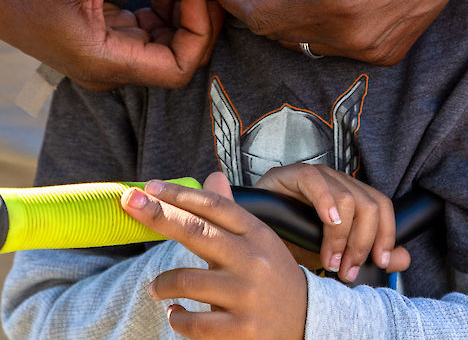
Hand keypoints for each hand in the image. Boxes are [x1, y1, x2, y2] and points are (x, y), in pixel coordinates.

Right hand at [0, 0, 222, 88]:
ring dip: (179, 4)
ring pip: (163, 37)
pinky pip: (145, 23)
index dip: (200, 32)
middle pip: (176, 53)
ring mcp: (104, 46)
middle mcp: (108, 61)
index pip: (177, 67)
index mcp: (104, 59)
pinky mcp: (99, 28)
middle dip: (195, 15)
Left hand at [121, 174, 306, 339]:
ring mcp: (246, 295)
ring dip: (162, 284)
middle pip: (196, 232)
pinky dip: (177, 319)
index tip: (151, 186)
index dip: (180, 193)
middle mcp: (252, 259)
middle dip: (158, 215)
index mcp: (255, 232)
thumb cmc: (272, 273)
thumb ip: (230, 211)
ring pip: (187, 281)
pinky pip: (195, 324)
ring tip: (155, 288)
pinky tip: (175, 314)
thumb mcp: (258, 238)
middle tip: (130, 202)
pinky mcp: (241, 330)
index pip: (214, 206)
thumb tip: (212, 174)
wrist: (307, 320)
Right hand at [256, 163, 409, 280]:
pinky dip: (325, 201)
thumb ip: (367, 253)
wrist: (256, 231)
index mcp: (351, 195)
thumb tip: (402, 257)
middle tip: (346, 269)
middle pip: (368, 205)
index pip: (382, 205)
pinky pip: (315, 181)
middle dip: (361, 243)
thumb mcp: (335, 251)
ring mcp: (317, 175)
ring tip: (329, 260)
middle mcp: (337, 181)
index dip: (386, 234)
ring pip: (347, 197)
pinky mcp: (292, 173)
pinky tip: (326, 221)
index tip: (380, 262)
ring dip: (341, 236)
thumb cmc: (293, 238)